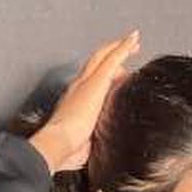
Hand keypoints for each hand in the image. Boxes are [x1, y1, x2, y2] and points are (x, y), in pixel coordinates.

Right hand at [29, 31, 139, 173]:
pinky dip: (123, 48)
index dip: (103, 78)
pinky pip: (112, 59)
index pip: (90, 83)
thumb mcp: (82, 145)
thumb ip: (91, 142)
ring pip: (104, 57)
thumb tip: (101, 151)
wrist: (57, 144)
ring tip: (135, 43)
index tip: (116, 78)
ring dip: (120, 49)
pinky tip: (134, 39)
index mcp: (73, 102)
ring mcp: (86, 83)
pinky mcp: (96, 83)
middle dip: (112, 56)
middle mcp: (77, 88)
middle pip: (95, 64)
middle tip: (128, 51)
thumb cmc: (65, 150)